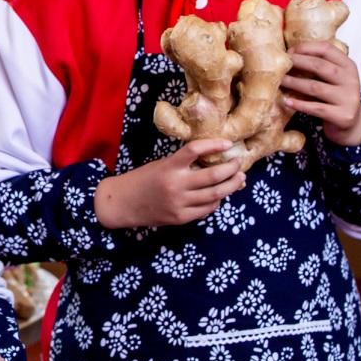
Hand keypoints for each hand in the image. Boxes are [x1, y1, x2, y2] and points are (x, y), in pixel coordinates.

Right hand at [95, 138, 244, 227]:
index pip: (195, 150)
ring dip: (231, 186)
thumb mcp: (160, 165)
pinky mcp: (180, 218)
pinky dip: (216, 201)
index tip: (228, 143)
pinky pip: (206, 209)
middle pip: (213, 175)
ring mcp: (179, 203)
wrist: (121, 202)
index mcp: (169, 166)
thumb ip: (183, 165)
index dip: (214, 145)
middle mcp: (176, 184)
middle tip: (239, 164)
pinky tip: (219, 196)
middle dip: (232, 169)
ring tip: (239, 179)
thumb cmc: (141, 180)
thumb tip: (213, 162)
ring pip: (215, 194)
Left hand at [282, 41, 360, 146]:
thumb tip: (287, 55)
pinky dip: (299, 104)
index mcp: (348, 66)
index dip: (306, 48)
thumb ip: (318, 66)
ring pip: (315, 87)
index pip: (327, 49)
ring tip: (279, 81)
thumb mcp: (332, 78)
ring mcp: (348, 98)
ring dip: (294, 83)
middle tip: (281, 64)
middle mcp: (351, 80)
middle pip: (320, 66)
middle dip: (297, 62)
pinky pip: (316, 108)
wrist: (351, 123)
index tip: (289, 51)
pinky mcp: (342, 115)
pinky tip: (286, 101)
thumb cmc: (334, 95)